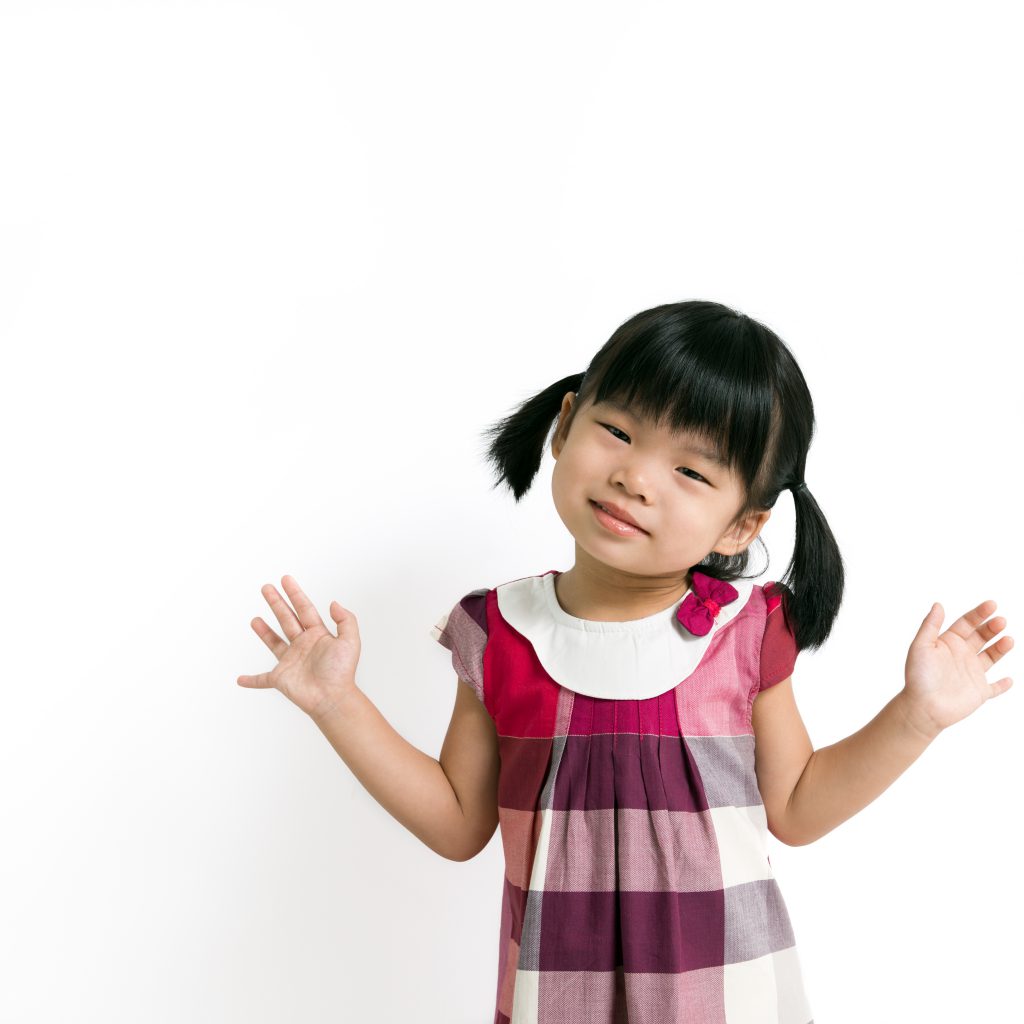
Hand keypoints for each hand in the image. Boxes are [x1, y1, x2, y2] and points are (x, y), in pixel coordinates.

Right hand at [237, 575, 360, 721]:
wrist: (332, 697)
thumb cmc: (342, 672)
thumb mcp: (351, 640)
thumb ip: (345, 619)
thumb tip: (333, 602)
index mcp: (318, 635)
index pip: (304, 609)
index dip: (295, 593)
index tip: (286, 579)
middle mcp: (303, 645)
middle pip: (286, 619)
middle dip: (276, 603)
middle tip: (266, 588)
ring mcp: (291, 661)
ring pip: (274, 642)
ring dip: (264, 631)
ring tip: (255, 620)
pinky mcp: (281, 678)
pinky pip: (262, 680)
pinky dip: (251, 680)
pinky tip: (241, 679)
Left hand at [901, 600, 1013, 739]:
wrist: (922, 707)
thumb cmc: (918, 676)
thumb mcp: (921, 646)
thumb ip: (930, 625)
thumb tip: (938, 604)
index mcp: (948, 643)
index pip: (966, 623)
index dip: (979, 613)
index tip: (992, 604)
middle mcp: (961, 656)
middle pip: (981, 636)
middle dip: (992, 627)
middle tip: (1000, 621)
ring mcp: (971, 674)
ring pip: (991, 657)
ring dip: (1001, 648)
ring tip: (1008, 639)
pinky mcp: (979, 693)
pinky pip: (994, 688)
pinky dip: (1003, 685)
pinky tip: (1009, 680)